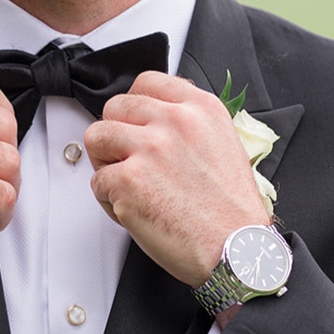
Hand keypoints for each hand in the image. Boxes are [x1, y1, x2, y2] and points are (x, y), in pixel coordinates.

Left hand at [83, 72, 269, 287]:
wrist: (237, 250)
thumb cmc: (230, 209)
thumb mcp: (222, 143)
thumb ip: (187, 123)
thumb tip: (151, 119)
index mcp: (200, 108)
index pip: (147, 82)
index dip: (134, 106)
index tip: (135, 124)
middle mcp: (175, 122)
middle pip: (115, 107)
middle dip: (115, 134)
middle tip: (128, 160)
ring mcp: (149, 149)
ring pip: (96, 136)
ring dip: (104, 161)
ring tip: (125, 182)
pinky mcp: (129, 181)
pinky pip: (97, 181)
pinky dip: (108, 199)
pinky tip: (133, 209)